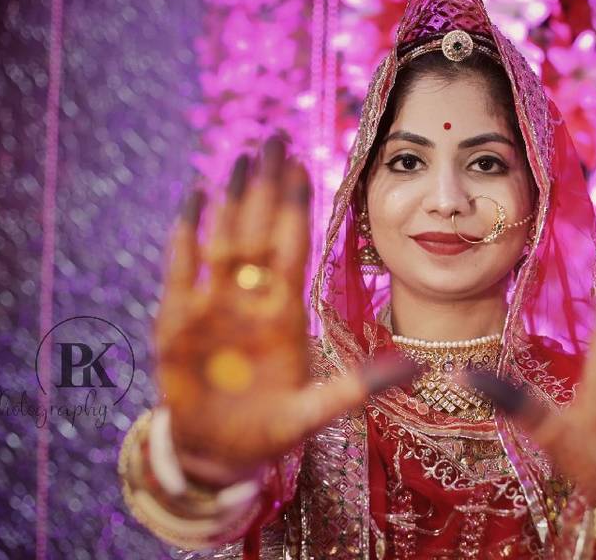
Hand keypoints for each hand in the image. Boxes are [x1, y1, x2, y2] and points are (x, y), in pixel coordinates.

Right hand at [154, 136, 415, 484]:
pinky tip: (194, 197)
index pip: (292, 246)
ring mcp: (212, 307)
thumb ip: (359, 387)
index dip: (296, 205)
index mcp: (283, 314)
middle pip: (258, 230)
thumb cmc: (266, 432)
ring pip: (223, 239)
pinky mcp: (176, 322)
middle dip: (266, 186)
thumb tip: (419, 367)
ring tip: (239, 157)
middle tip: (274, 138)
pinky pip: (181, 269)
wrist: (214, 456)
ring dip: (230, 199)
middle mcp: (249, 301)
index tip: (303, 163)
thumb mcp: (315, 411)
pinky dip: (186, 233)